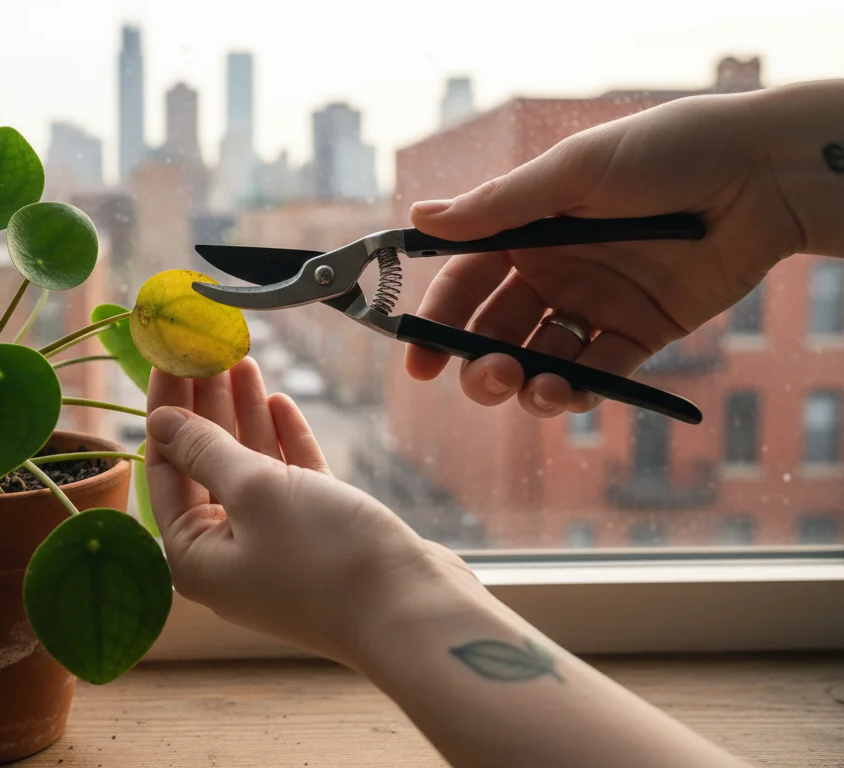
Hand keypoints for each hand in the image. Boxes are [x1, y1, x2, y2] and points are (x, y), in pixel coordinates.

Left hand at [144, 358, 479, 666]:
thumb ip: (205, 450)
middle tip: (207, 348)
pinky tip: (279, 401)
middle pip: (204, 464)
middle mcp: (225, 554)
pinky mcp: (316, 538)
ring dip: (244, 415)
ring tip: (242, 360)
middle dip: (207, 404)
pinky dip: (282, 442)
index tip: (170, 355)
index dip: (167, 407)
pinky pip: (288, 482)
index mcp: (193, 555)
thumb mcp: (254, 491)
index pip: (165, 466)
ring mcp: (272, 547)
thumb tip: (158, 421)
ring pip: (248, 468)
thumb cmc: (326, 558)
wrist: (414, 612)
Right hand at [405, 91, 805, 417]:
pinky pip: (597, 374)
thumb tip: (419, 219)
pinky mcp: (640, 333)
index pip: (465, 284)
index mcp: (527, 231)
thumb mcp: (572, 172)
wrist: (760, 174)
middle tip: (486, 376)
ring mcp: (595, 305)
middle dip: (479, 364)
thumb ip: (499, 207)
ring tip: (532, 387)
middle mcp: (553, 271)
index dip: (438, 322)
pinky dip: (576, 392)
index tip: (418, 363)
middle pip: (495, 332)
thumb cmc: (665, 152)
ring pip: (540, 361)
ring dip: (525, 384)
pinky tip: (568, 393)